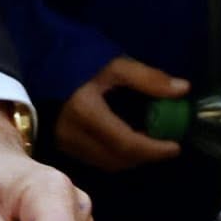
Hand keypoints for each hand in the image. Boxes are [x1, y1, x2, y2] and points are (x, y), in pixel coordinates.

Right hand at [54, 56, 188, 171]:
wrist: (38, 58)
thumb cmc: (76, 57)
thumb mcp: (114, 63)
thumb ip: (148, 79)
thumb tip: (183, 90)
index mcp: (86, 112)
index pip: (126, 143)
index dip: (153, 149)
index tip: (176, 146)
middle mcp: (72, 134)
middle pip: (117, 159)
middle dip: (145, 156)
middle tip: (165, 144)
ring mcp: (63, 141)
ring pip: (105, 163)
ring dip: (130, 158)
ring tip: (148, 141)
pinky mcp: (60, 143)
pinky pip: (93, 158)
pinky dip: (114, 155)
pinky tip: (125, 139)